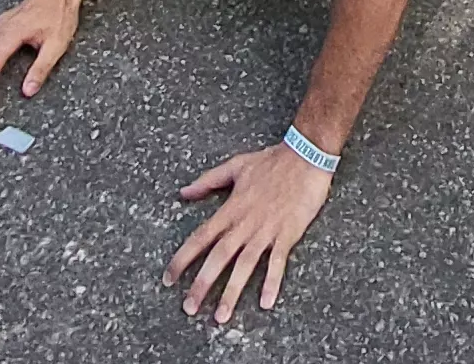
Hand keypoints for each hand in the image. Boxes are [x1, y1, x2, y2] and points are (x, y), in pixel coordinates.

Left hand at [166, 142, 336, 322]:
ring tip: (221, 317)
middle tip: (189, 308)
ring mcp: (266, 231)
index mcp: (230, 209)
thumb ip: (207, 181)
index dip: (182, 259)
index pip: (200, 238)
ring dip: (232, 292)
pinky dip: (271, 282)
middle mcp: (244, 224)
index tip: (168, 278)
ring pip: (244, 266)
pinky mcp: (287, 234)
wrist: (306, 156)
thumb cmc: (271, 160)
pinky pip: (277, 262)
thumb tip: (183, 193)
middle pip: (218, 258)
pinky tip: (265, 303)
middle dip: (202, 284)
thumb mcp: (235, 166)